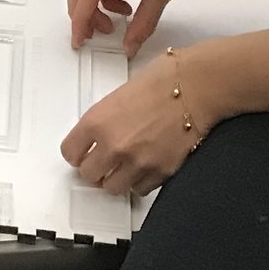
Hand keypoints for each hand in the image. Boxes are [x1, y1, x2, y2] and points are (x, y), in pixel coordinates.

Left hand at [62, 43, 232, 195]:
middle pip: (88, 175)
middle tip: (101, 160)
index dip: (76, 152)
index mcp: (98, 121)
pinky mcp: (160, 172)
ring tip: (122, 167)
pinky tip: (143, 167)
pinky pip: (139, 189)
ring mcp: (138, 162)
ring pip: (112, 188)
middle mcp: (114, 145)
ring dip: (115, 178)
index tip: (81, 152)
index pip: (70, 152)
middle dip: (94, 168)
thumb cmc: (165, 79)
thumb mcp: (121, 92)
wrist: (198, 87)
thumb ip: (105, 118)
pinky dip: (138, 182)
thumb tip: (100, 133)